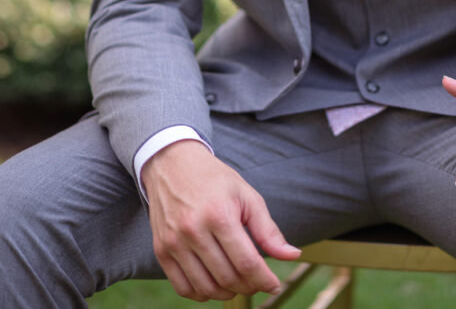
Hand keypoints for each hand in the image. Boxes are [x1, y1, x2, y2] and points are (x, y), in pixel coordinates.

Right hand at [142, 140, 300, 301]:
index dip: (264, 280)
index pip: (247, 263)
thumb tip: (292, 254)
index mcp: (219, 215)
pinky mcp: (161, 250)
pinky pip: (183, 288)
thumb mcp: (246, 195)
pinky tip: (214, 283)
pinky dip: (202, 294)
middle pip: (227, 278)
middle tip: (257, 280)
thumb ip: (268, 229)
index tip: (274, 285)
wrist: (173, 163)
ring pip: (206, 288)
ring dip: (227, 293)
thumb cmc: (213, 179)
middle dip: (248, 286)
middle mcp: (194, 231)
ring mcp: (174, 243)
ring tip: (238, 282)